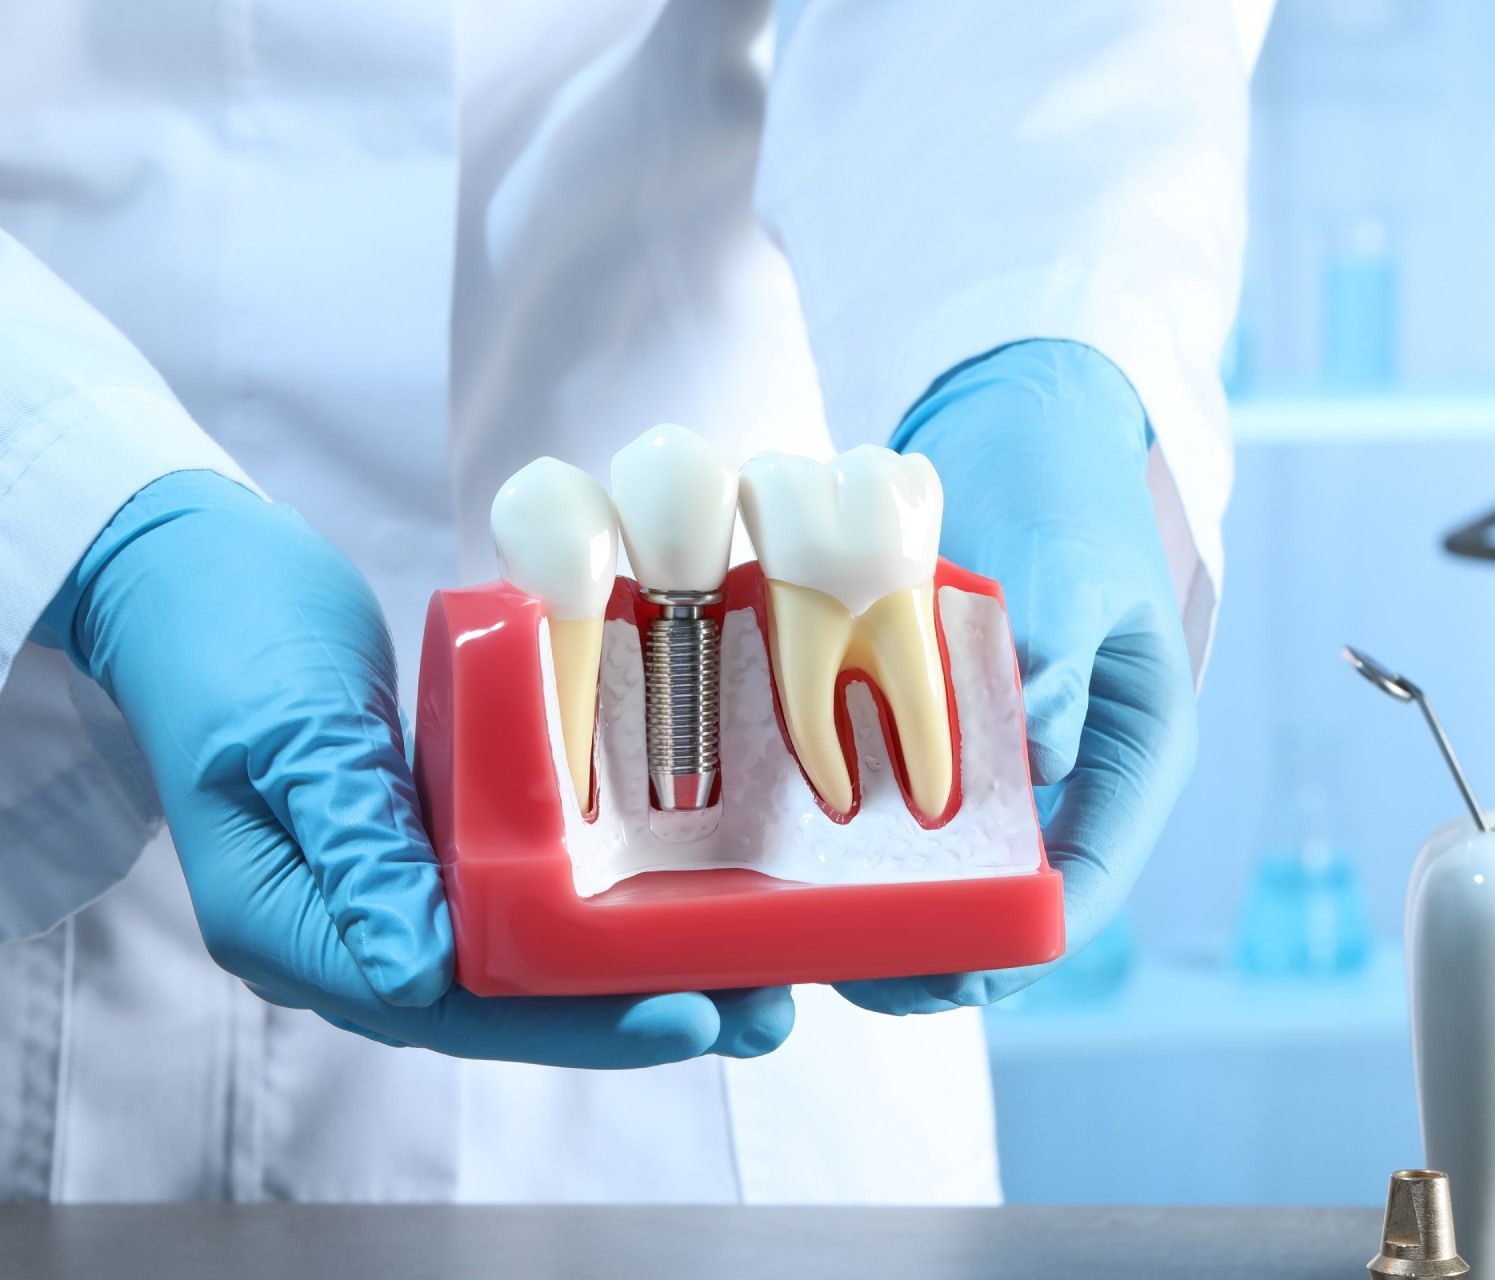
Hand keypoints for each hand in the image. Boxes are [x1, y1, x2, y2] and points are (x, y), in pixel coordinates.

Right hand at [37, 471, 792, 1064]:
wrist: (182, 566)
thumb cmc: (221, 632)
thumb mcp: (287, 729)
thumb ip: (352, 845)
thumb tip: (420, 974)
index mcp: (290, 927)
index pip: (448, 1007)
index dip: (572, 1023)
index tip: (686, 1016)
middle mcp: (346, 932)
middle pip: (503, 1005)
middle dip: (631, 1013)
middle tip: (763, 1015)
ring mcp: (385, 890)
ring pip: (520, 961)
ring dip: (630, 970)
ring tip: (754, 977)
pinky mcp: (423, 841)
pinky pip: (519, 895)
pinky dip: (597, 904)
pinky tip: (681, 900)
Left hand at [837, 340, 1198, 1012]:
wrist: (1017, 422)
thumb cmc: (1067, 489)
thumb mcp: (1075, 564)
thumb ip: (1063, 650)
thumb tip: (1042, 746)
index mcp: (1129, 757)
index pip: (1087, 884)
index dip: (1019, 942)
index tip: (947, 973)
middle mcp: (1065, 779)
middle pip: (1006, 898)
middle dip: (933, 945)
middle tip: (843, 967)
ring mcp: (995, 761)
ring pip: (942, 866)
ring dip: (879, 903)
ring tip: (797, 927)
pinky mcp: (931, 731)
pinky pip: (890, 805)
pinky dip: (844, 832)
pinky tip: (776, 846)